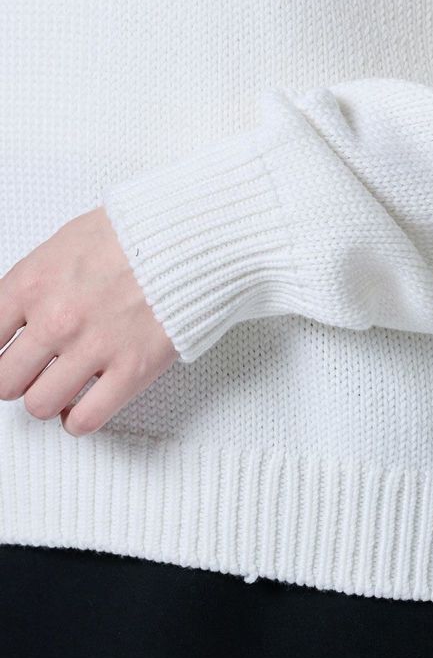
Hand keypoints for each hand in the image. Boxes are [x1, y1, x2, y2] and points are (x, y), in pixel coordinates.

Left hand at [0, 206, 178, 436]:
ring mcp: (94, 348)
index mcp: (33, 284)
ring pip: (39, 405)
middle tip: (34, 371)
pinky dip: (76, 421)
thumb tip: (12, 317)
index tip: (9, 354)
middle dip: (17, 378)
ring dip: (46, 399)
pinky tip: (81, 406)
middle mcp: (57, 320)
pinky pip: (85, 420)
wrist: (190, 240)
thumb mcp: (64, 244)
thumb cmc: (134, 236)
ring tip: (60, 387)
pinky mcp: (132, 370)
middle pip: (5, 380)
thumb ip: (32, 283)